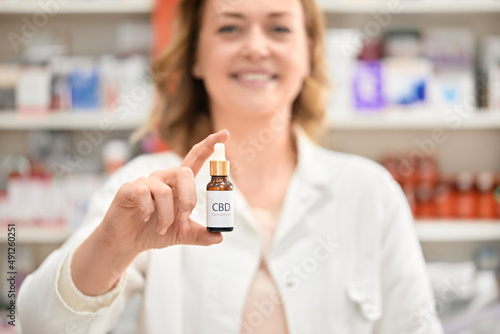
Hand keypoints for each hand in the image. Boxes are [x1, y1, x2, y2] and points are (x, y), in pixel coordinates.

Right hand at [98, 129, 229, 254]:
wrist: (127, 242)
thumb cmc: (154, 231)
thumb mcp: (182, 235)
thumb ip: (200, 234)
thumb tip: (219, 237)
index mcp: (179, 184)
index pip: (196, 158)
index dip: (209, 145)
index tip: (225, 134)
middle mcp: (164, 178)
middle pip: (184, 172)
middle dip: (189, 198)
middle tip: (183, 217)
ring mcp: (146, 182)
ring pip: (164, 191)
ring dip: (167, 215)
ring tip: (162, 227)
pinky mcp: (129, 189)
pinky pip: (144, 194)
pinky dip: (148, 211)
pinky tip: (144, 218)